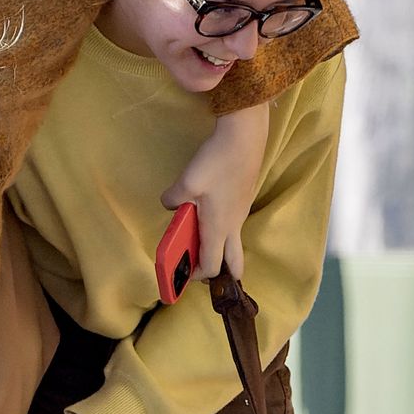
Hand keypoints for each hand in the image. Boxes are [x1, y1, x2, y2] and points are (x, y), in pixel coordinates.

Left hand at [161, 101, 268, 279]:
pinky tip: (206, 216)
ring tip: (198, 244)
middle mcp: (233, 226)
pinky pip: (233, 227)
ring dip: (219, 252)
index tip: (182, 274)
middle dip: (221, 274)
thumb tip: (169, 204)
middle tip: (201, 270)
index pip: (211, 266)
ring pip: (234, 244)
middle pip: (234, 264)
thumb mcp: (187, 183)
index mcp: (218, 229)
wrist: (245, 138)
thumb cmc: (217, 162)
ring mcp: (241, 213)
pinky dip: (221, 233)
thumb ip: (173, 199)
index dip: (197, 276)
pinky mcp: (243, 200)